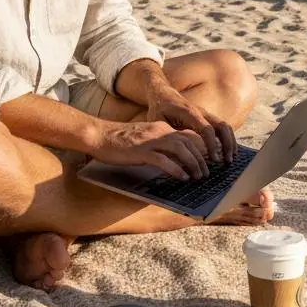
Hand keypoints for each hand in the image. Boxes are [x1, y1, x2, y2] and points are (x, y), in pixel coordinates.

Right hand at [90, 120, 210, 180]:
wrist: (100, 136)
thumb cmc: (121, 141)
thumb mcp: (145, 139)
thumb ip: (160, 145)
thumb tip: (175, 159)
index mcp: (161, 128)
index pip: (187, 136)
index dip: (200, 149)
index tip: (207, 161)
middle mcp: (159, 131)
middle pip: (188, 143)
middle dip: (200, 159)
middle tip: (206, 173)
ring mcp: (150, 140)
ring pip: (180, 149)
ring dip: (193, 163)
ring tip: (198, 176)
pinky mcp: (141, 151)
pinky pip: (164, 160)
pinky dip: (176, 169)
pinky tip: (183, 177)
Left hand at [146, 84, 236, 163]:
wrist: (163, 95)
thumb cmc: (159, 110)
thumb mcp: (159, 122)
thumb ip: (168, 136)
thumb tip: (175, 154)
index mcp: (189, 113)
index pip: (207, 129)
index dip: (212, 145)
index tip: (214, 160)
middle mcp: (201, 112)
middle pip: (222, 126)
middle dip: (227, 144)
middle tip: (227, 162)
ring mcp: (206, 114)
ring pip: (225, 126)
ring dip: (230, 142)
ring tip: (230, 159)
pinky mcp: (207, 118)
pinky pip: (222, 127)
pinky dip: (227, 139)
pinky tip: (227, 152)